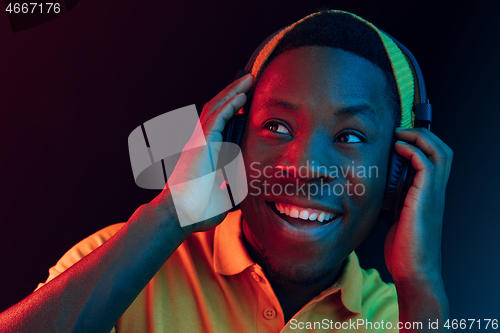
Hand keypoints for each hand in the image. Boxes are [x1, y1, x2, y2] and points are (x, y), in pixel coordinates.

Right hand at [150, 74, 253, 234]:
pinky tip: (241, 96)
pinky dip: (229, 105)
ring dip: (233, 91)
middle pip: (217, 109)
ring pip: (216, 108)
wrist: (180, 216)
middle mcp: (200, 142)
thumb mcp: (223, 196)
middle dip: (233, 92)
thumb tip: (243, 189)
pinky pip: (216, 118)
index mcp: (205, 151)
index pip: (219, 122)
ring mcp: (198, 141)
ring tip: (248, 79)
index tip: (247, 98)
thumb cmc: (198, 209)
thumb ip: (232, 187)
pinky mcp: (200, 144)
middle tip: (249, 79)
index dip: (231, 107)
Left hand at [384, 127, 452, 283]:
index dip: (421, 144)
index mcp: (430, 195)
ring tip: (400, 135)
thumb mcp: (396, 218)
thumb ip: (392, 202)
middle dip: (423, 135)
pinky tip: (397, 149)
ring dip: (419, 138)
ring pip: (440, 153)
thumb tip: (375, 192)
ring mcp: (433, 195)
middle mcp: (436, 192)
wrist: (413, 271)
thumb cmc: (404, 250)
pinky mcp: (425, 199)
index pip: (436, 160)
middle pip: (443, 150)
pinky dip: (413, 151)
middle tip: (400, 131)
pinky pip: (426, 165)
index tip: (399, 139)